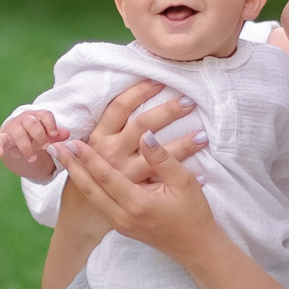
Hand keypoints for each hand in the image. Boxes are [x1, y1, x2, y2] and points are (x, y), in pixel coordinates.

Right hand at [0, 110, 66, 182]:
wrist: (17, 140)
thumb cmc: (36, 136)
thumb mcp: (47, 136)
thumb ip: (56, 135)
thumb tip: (67, 134)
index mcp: (38, 116)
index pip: (45, 115)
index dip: (50, 124)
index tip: (55, 135)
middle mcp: (25, 119)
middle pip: (32, 123)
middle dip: (40, 136)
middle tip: (45, 148)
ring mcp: (13, 128)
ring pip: (19, 134)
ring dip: (26, 147)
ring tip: (33, 159)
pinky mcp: (3, 138)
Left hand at [55, 124, 221, 260]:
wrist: (196, 248)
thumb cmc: (194, 214)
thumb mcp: (185, 183)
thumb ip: (162, 159)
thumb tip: (145, 134)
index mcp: (138, 205)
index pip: (106, 177)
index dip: (89, 158)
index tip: (73, 141)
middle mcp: (123, 217)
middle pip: (90, 188)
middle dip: (72, 166)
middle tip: (55, 147)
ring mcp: (120, 224)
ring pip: (92, 196)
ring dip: (76, 176)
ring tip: (63, 158)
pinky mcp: (121, 226)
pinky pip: (99, 202)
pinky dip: (88, 186)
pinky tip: (82, 173)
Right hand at [86, 78, 203, 183]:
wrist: (85, 206)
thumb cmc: (96, 166)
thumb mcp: (97, 143)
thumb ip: (112, 124)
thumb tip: (138, 93)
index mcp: (100, 136)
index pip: (120, 106)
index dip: (140, 91)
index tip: (161, 82)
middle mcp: (110, 152)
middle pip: (142, 124)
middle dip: (168, 111)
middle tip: (188, 102)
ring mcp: (124, 172)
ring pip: (159, 154)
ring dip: (184, 144)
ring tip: (203, 135)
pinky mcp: (136, 191)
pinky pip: (165, 180)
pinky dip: (185, 177)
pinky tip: (203, 173)